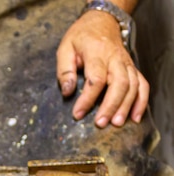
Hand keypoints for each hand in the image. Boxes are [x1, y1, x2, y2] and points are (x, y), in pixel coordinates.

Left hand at [56, 10, 148, 127]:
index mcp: (97, 53)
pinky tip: (135, 117)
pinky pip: (142, 84)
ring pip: (133, 85)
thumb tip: (68, 92)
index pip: (96, 79)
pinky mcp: (132, 68)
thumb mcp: (65, 49)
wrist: (102, 22)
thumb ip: (65, 71)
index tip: (77, 114)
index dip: (87, 99)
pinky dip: (141, 101)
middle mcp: (115, 58)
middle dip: (110, 105)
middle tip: (100, 123)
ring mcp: (126, 63)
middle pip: (119, 83)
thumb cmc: (81, 37)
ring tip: (116, 123)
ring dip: (126, 106)